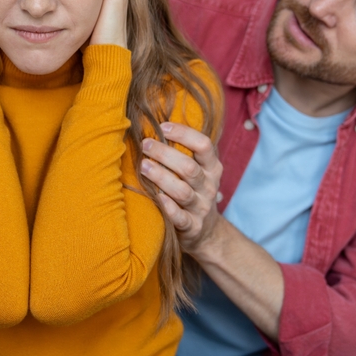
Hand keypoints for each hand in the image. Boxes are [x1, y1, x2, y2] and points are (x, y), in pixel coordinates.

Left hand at [138, 122, 223, 254]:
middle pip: (189, 168)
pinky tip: (157, 197)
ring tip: (143, 167)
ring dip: (161, 177)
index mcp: (212, 168)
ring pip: (183, 191)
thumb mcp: (198, 170)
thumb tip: (154, 124)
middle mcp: (209, 186)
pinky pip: (180, 217)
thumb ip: (184, 152)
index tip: (163, 127)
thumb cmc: (194, 192)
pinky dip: (168, 207)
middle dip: (165, 154)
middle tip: (145, 145)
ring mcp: (201, 208)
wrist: (206, 232)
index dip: (184, 134)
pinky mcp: (192, 227)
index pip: (204, 145)